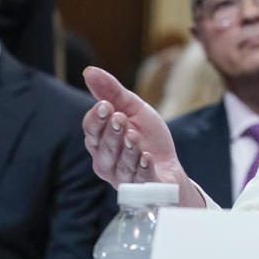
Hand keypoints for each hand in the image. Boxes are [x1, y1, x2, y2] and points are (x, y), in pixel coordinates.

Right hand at [82, 66, 204, 207]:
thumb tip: (90, 71)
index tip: (105, 105)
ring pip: (119, 164)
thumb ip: (112, 92)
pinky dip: (142, 169)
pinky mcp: (142, 187)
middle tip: (119, 118)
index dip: (96, 119)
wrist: (168, 165)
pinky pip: (139, 180)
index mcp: (101, 141)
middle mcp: (107, 160)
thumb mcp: (133, 109)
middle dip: (111, 132)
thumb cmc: (147, 137)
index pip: (91, 130)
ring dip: (126, 150)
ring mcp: (122, 175)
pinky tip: (147, 158)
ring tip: (133, 136)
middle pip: (103, 148)